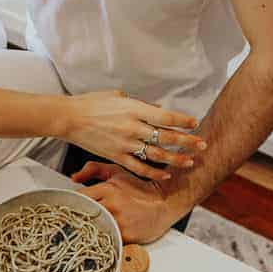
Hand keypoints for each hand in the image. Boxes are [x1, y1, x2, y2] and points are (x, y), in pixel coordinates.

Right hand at [60, 90, 204, 180]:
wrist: (69, 118)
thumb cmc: (93, 102)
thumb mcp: (119, 96)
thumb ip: (140, 104)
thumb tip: (158, 110)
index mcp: (134, 109)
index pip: (165, 117)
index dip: (183, 121)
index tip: (195, 123)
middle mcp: (132, 127)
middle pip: (166, 137)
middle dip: (187, 142)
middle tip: (202, 144)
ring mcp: (125, 144)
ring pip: (157, 155)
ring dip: (176, 160)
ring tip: (189, 161)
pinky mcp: (116, 156)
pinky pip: (139, 168)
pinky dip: (154, 172)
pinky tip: (166, 175)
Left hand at [71, 161, 182, 243]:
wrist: (164, 202)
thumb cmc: (139, 187)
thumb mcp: (116, 172)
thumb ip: (93, 169)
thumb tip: (74, 178)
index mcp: (108, 189)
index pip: (80, 197)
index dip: (72, 202)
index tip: (71, 206)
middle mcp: (113, 205)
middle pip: (84, 214)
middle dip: (78, 217)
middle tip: (75, 220)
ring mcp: (120, 221)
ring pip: (94, 229)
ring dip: (89, 230)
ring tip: (88, 230)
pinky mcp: (127, 236)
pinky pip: (108, 240)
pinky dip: (103, 240)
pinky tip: (103, 237)